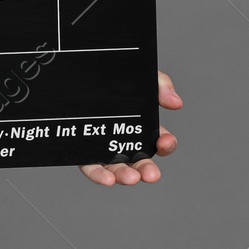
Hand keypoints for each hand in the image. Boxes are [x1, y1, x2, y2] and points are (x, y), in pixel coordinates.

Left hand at [79, 70, 180, 186]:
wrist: (72, 68)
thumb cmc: (107, 70)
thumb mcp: (137, 74)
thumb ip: (160, 84)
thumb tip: (176, 102)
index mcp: (140, 124)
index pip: (158, 140)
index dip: (166, 144)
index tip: (165, 142)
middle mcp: (122, 138)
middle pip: (139, 160)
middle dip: (147, 169)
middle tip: (151, 174)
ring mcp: (102, 145)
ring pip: (116, 168)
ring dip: (125, 176)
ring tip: (131, 178)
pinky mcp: (82, 149)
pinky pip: (90, 166)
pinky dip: (99, 175)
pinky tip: (108, 180)